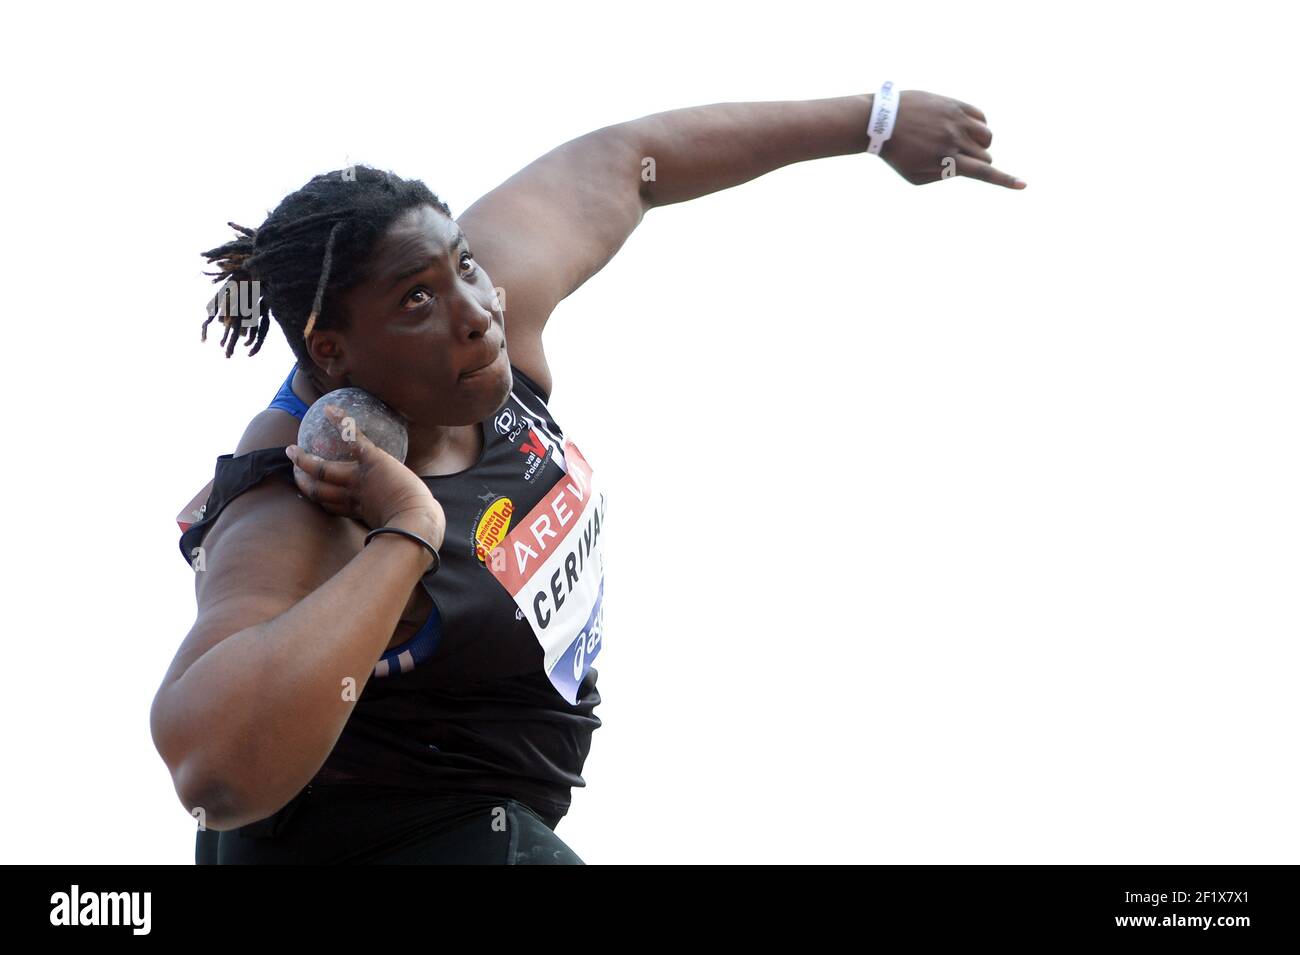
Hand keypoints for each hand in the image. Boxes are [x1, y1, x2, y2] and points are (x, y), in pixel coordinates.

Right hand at [285, 405, 445, 550]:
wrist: (417, 522)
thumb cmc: (415, 527)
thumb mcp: (397, 523)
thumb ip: (392, 517)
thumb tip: (399, 519)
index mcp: (359, 510)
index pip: (330, 505)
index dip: (318, 497)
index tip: (310, 491)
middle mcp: (353, 495)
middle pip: (318, 490)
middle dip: (302, 480)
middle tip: (291, 470)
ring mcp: (359, 478)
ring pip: (324, 470)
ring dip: (305, 460)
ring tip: (291, 450)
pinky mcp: (372, 461)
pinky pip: (352, 438)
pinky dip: (341, 423)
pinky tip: (328, 410)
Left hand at [878, 90, 1024, 188]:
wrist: (880, 120)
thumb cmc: (896, 154)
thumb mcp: (914, 176)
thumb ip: (943, 176)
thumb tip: (966, 168)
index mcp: (945, 160)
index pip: (983, 172)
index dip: (1005, 180)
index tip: (1024, 185)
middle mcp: (954, 138)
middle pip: (985, 156)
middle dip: (976, 161)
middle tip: (954, 159)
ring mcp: (955, 119)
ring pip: (987, 136)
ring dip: (980, 144)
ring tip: (960, 144)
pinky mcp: (954, 104)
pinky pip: (980, 116)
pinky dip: (977, 126)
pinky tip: (962, 129)